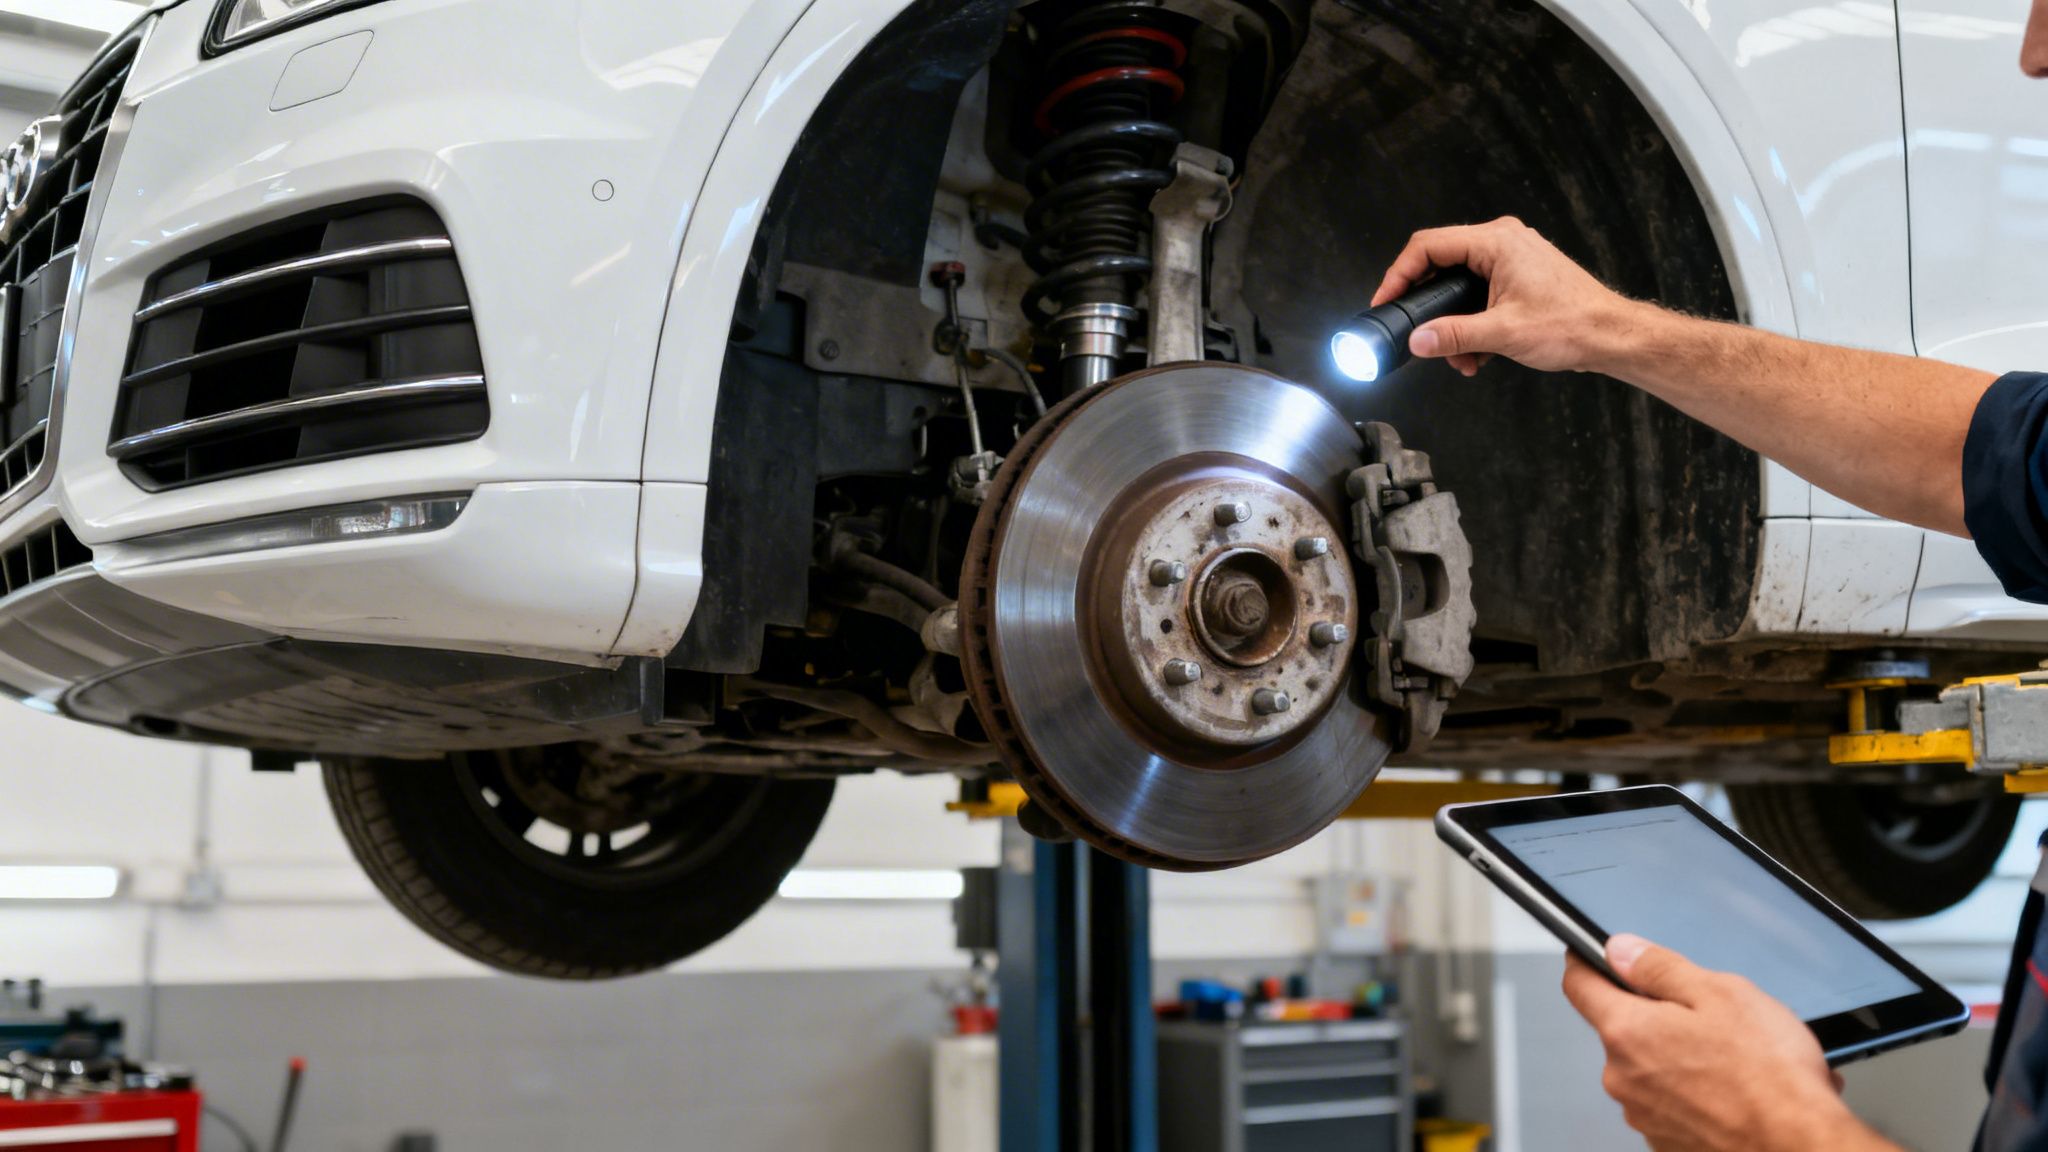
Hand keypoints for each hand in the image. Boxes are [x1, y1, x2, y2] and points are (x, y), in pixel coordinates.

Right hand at [1371, 217, 1641, 376]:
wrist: (1610, 335)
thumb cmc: (1571, 325)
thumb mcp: (1502, 334)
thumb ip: (1452, 335)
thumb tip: (1416, 340)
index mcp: (1496, 243)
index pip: (1428, 246)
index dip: (1399, 274)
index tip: (1386, 300)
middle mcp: (1503, 242)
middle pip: (1442, 265)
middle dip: (1430, 308)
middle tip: (1419, 335)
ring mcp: (1512, 257)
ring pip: (1461, 285)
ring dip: (1454, 323)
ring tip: (1461, 357)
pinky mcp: (1518, 275)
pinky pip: (1480, 293)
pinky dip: (1473, 322)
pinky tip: (1478, 353)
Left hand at [1561, 935, 1893, 1151]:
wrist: (1801, 1148)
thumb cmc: (1770, 1078)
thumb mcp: (1720, 994)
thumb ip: (1659, 967)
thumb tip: (1620, 950)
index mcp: (1628, 1032)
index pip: (1579, 985)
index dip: (1586, 962)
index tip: (1592, 955)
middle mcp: (1623, 1078)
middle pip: (1625, 1028)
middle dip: (1661, 1016)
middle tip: (1711, 1017)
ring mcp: (1644, 1114)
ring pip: (1654, 1066)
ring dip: (1686, 1057)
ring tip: (1741, 1060)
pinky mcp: (1667, 1141)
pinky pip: (1674, 1101)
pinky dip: (1701, 1091)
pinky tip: (1740, 1089)